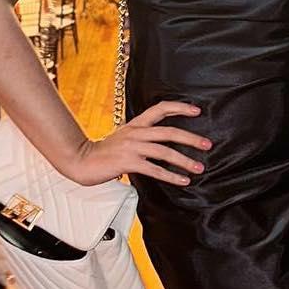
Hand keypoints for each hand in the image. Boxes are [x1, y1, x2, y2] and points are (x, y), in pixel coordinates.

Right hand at [72, 100, 209, 187]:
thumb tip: (161, 143)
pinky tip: (182, 181)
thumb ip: (141, 137)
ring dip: (184, 161)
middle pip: (169, 131)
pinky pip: (154, 169)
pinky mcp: (128, 162)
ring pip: (164, 151)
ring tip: (199, 168)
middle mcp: (135, 132)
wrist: (81, 160)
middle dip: (191, 138)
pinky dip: (171, 176)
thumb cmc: (103, 152)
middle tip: (207, 144)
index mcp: (135, 124)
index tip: (197, 111)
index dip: (179, 108)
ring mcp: (131, 147)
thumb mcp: (123, 137)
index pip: (160, 109)